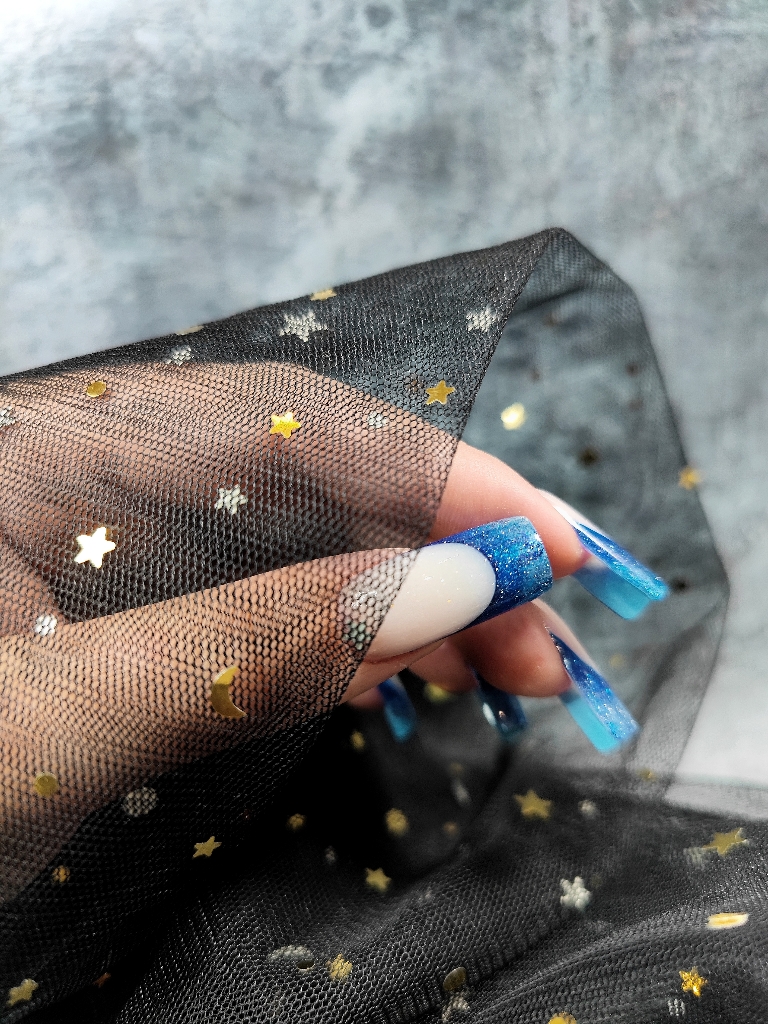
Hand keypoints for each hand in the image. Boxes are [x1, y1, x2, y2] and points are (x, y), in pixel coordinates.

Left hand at [0, 361, 590, 898]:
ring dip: (412, 596)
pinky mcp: (124, 596)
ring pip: (301, 535)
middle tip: (548, 642)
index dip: (444, 477)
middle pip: (318, 477)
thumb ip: (260, 644)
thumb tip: (454, 588)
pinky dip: (345, 629)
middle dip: (448, 552)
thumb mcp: (64, 720)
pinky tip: (401, 667)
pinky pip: (261, 587)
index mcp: (57, 447)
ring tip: (502, 665)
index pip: (299, 424)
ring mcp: (113, 530)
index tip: (552, 541)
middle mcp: (95, 463)